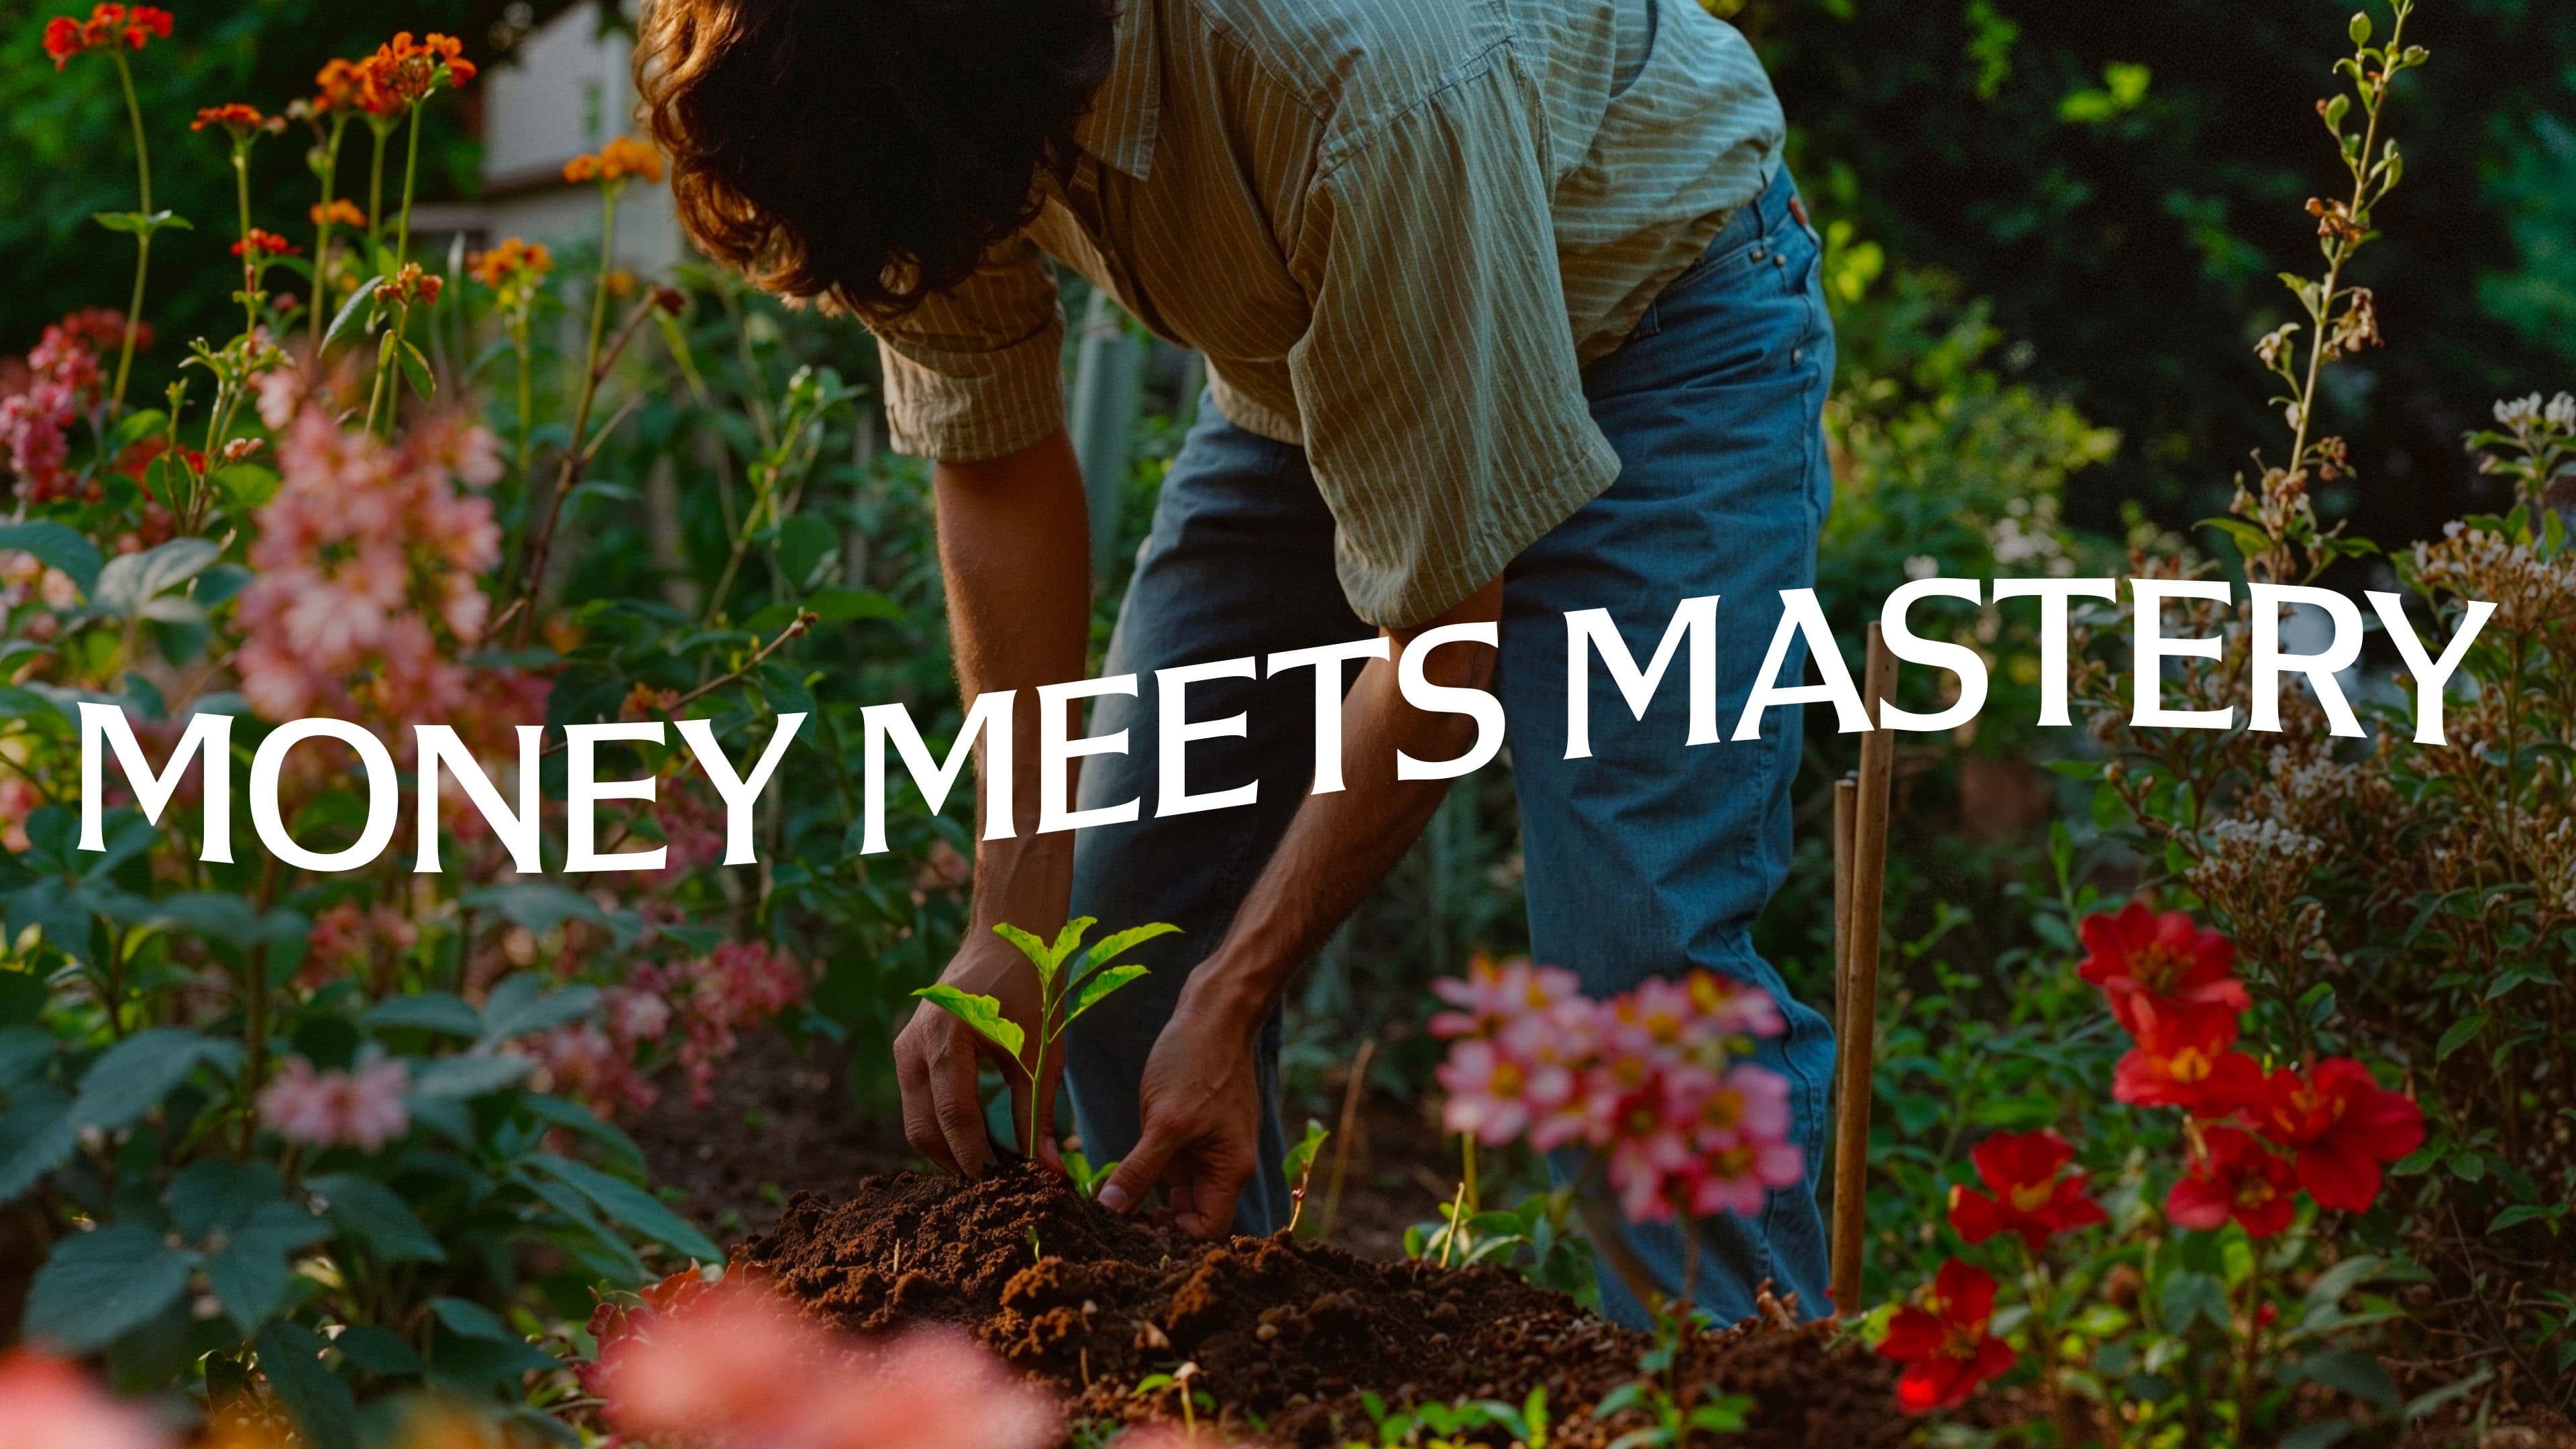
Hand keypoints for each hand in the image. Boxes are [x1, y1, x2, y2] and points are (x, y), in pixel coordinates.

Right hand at [893, 930, 1061, 1177]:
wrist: (1007, 936)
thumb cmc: (1031, 987)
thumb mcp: (1041, 1052)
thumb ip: (1038, 1114)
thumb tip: (1048, 1174)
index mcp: (947, 1036)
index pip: (955, 1117)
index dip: (979, 1160)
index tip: (1007, 1190)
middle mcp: (913, 1044)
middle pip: (924, 1130)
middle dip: (959, 1165)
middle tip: (1000, 1189)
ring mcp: (904, 1048)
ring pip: (917, 1123)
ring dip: (950, 1152)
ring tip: (994, 1170)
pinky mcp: (907, 1053)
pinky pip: (919, 1106)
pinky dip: (943, 1130)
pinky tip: (978, 1144)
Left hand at [1097, 993, 1262, 1237]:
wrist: (1214, 1011)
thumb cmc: (1198, 1060)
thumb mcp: (1165, 1121)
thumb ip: (1140, 1171)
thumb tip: (1110, 1211)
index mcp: (1230, 1171)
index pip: (1206, 1231)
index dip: (1172, 1240)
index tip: (1130, 1236)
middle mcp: (1222, 1165)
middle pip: (1189, 1216)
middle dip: (1152, 1224)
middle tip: (1108, 1225)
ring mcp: (1204, 1148)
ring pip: (1173, 1192)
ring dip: (1142, 1199)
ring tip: (1104, 1203)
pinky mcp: (1187, 1131)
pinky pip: (1165, 1165)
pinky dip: (1142, 1173)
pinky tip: (1113, 1174)